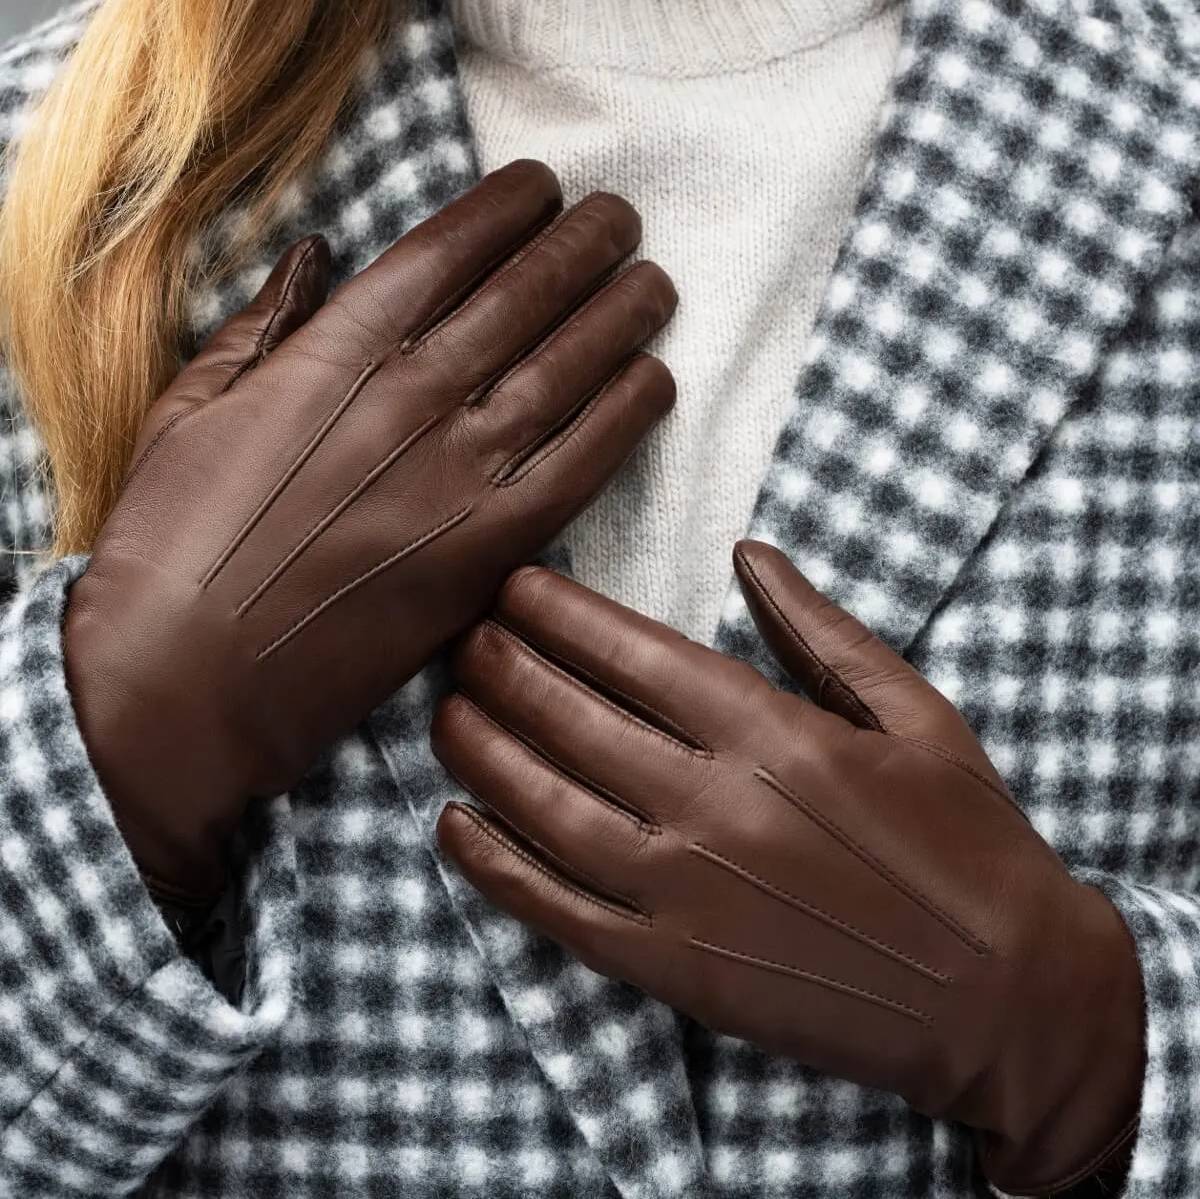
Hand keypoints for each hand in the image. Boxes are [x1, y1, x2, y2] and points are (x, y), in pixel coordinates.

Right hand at [63, 159, 676, 906]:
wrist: (189, 683)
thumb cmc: (172, 545)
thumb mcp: (191, 410)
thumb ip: (265, 325)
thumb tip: (315, 252)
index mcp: (337, 351)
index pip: (449, 249)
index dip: (510, 208)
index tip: (546, 187)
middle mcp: (413, 397)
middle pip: (526, 295)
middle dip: (584, 245)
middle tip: (622, 220)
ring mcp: (459, 475)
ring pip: (569, 368)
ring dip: (623, 316)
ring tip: (655, 286)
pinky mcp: (490, 550)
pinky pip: (582, 465)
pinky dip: (627, 415)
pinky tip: (657, 382)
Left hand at [432, 541, 1144, 1195]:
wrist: (1004, 997)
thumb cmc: (964, 841)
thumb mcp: (915, 712)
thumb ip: (819, 629)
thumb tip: (748, 552)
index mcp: (774, 732)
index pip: (633, 653)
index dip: (559, 614)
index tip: (513, 587)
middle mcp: (715, 805)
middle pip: (572, 719)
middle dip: (502, 666)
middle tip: (461, 636)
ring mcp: (687, 893)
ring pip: (546, 807)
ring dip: (482, 752)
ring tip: (445, 711)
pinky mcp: (675, 969)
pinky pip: (558, 911)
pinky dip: (495, 867)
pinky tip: (453, 826)